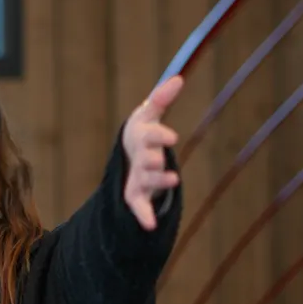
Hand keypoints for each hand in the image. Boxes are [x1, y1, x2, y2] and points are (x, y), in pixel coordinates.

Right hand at [122, 74, 182, 230]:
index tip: (173, 138)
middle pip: (145, 159)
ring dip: (157, 181)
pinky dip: (143, 216)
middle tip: (160, 159)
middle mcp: (138, 158)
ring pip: (147, 180)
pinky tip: (150, 225)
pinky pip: (139, 207)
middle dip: (152, 159)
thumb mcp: (149, 115)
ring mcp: (137, 178)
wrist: (124, 159)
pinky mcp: (137, 196)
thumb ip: (161, 98)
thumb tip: (179, 78)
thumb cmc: (142, 134)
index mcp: (140, 137)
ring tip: (173, 179)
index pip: (148, 134)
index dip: (159, 136)